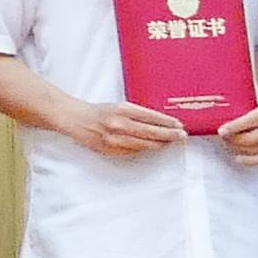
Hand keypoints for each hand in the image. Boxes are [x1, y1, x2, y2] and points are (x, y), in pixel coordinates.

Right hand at [66, 96, 186, 159]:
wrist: (75, 118)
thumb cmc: (98, 111)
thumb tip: (159, 123)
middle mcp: (119, 124)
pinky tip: (151, 147)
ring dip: (159, 144)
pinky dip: (143, 150)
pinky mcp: (110, 149)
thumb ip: (136, 114)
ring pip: (143, 145)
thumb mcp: (118, 106)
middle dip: (169, 135)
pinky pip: (132, 152)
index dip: (167, 122)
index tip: (179, 125)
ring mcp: (114, 138)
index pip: (151, 117)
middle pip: (150, 132)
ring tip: (169, 143)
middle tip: (182, 136)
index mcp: (123, 109)